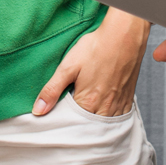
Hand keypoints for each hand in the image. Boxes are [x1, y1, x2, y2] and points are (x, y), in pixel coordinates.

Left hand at [33, 8, 148, 116]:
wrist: (124, 36)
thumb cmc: (95, 48)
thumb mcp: (68, 66)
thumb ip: (52, 89)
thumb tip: (38, 110)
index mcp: (87, 103)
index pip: (71, 125)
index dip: (63, 123)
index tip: (58, 119)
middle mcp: (104, 108)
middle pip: (88, 128)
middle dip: (79, 127)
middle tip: (70, 120)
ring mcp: (118, 104)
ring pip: (104, 126)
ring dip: (94, 126)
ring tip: (85, 117)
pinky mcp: (127, 99)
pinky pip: (118, 119)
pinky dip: (109, 120)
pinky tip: (102, 112)